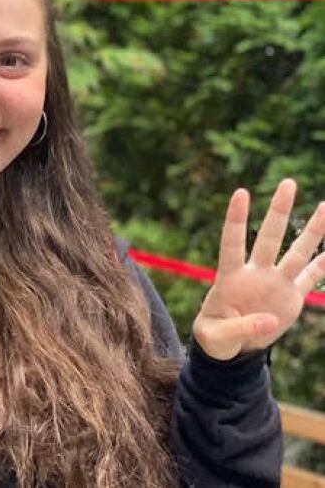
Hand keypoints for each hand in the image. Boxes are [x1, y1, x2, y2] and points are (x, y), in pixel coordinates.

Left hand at [193, 179, 324, 359]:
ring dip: (312, 231)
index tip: (240, 193)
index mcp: (229, 278)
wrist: (231, 347)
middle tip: (288, 182)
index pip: (232, 243)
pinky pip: (311, 278)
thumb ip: (240, 328)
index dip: (236, 220)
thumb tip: (269, 321)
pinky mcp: (291, 298)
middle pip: (269, 238)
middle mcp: (255, 274)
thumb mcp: (218, 336)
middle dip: (279, 212)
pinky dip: (324, 265)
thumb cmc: (216, 336)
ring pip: (297, 253)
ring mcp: (275, 283)